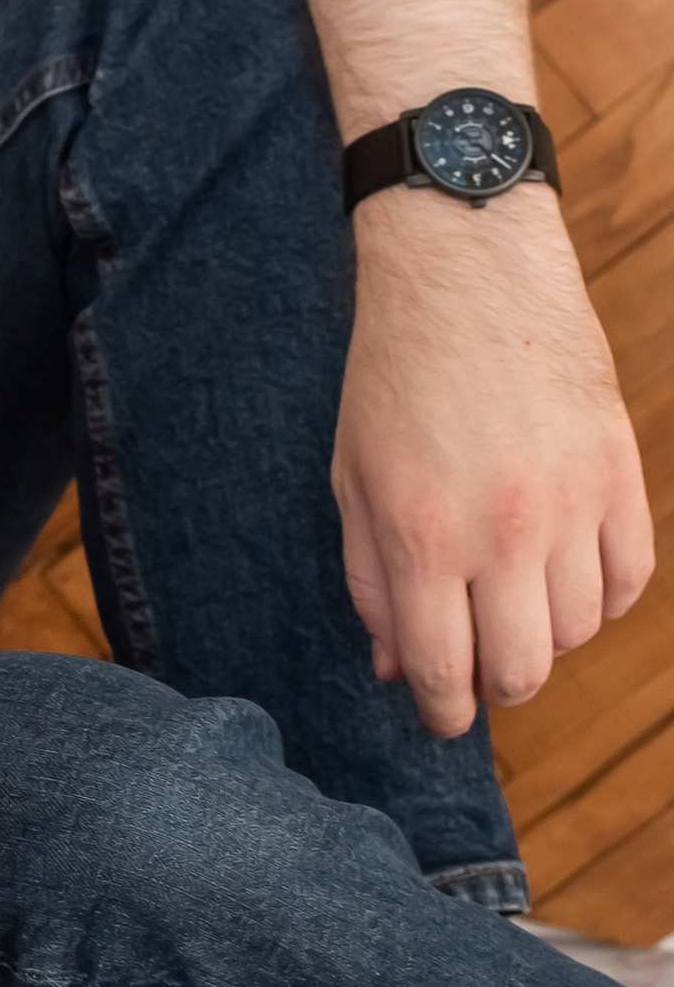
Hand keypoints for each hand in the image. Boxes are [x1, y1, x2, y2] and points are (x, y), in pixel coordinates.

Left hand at [336, 193, 652, 737]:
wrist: (466, 271)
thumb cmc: (394, 378)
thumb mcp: (355, 481)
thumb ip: (372, 583)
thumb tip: (394, 671)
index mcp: (422, 536)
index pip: (441, 671)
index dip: (440, 711)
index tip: (442, 714)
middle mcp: (502, 530)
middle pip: (521, 670)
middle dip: (494, 684)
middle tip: (479, 663)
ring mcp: (570, 501)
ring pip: (578, 630)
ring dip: (546, 632)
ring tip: (516, 593)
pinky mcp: (619, 470)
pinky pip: (630, 578)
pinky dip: (602, 593)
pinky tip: (568, 571)